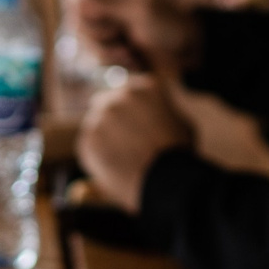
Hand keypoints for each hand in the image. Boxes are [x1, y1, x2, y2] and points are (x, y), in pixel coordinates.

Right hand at [74, 0, 202, 74]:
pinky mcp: (124, 51)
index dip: (81, 13)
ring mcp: (118, 31)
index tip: (96, 21)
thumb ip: (105, 4)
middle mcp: (112, 9)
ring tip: (132, 55)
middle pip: (79, 25)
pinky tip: (138, 63)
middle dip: (97, 38)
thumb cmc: (175, 23)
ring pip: (91, 46)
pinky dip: (120, 64)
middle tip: (120, 38)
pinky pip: (106, 61)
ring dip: (109, 55)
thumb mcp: (140, 10)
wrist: (202, 49)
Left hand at [75, 74, 194, 212]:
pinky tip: (115, 166)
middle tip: (126, 142)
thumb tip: (153, 113)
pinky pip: (89, 145)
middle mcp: (120, 96)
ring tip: (124, 159)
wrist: (166, 181)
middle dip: (114, 120)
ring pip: (96, 124)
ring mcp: (101, 116)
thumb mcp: (180, 122)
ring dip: (105, 137)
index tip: (134, 124)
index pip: (129, 92)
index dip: (131, 110)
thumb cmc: (179, 155)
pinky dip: (97, 155)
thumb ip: (161, 110)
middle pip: (107, 103)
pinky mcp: (88, 138)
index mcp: (145, 87)